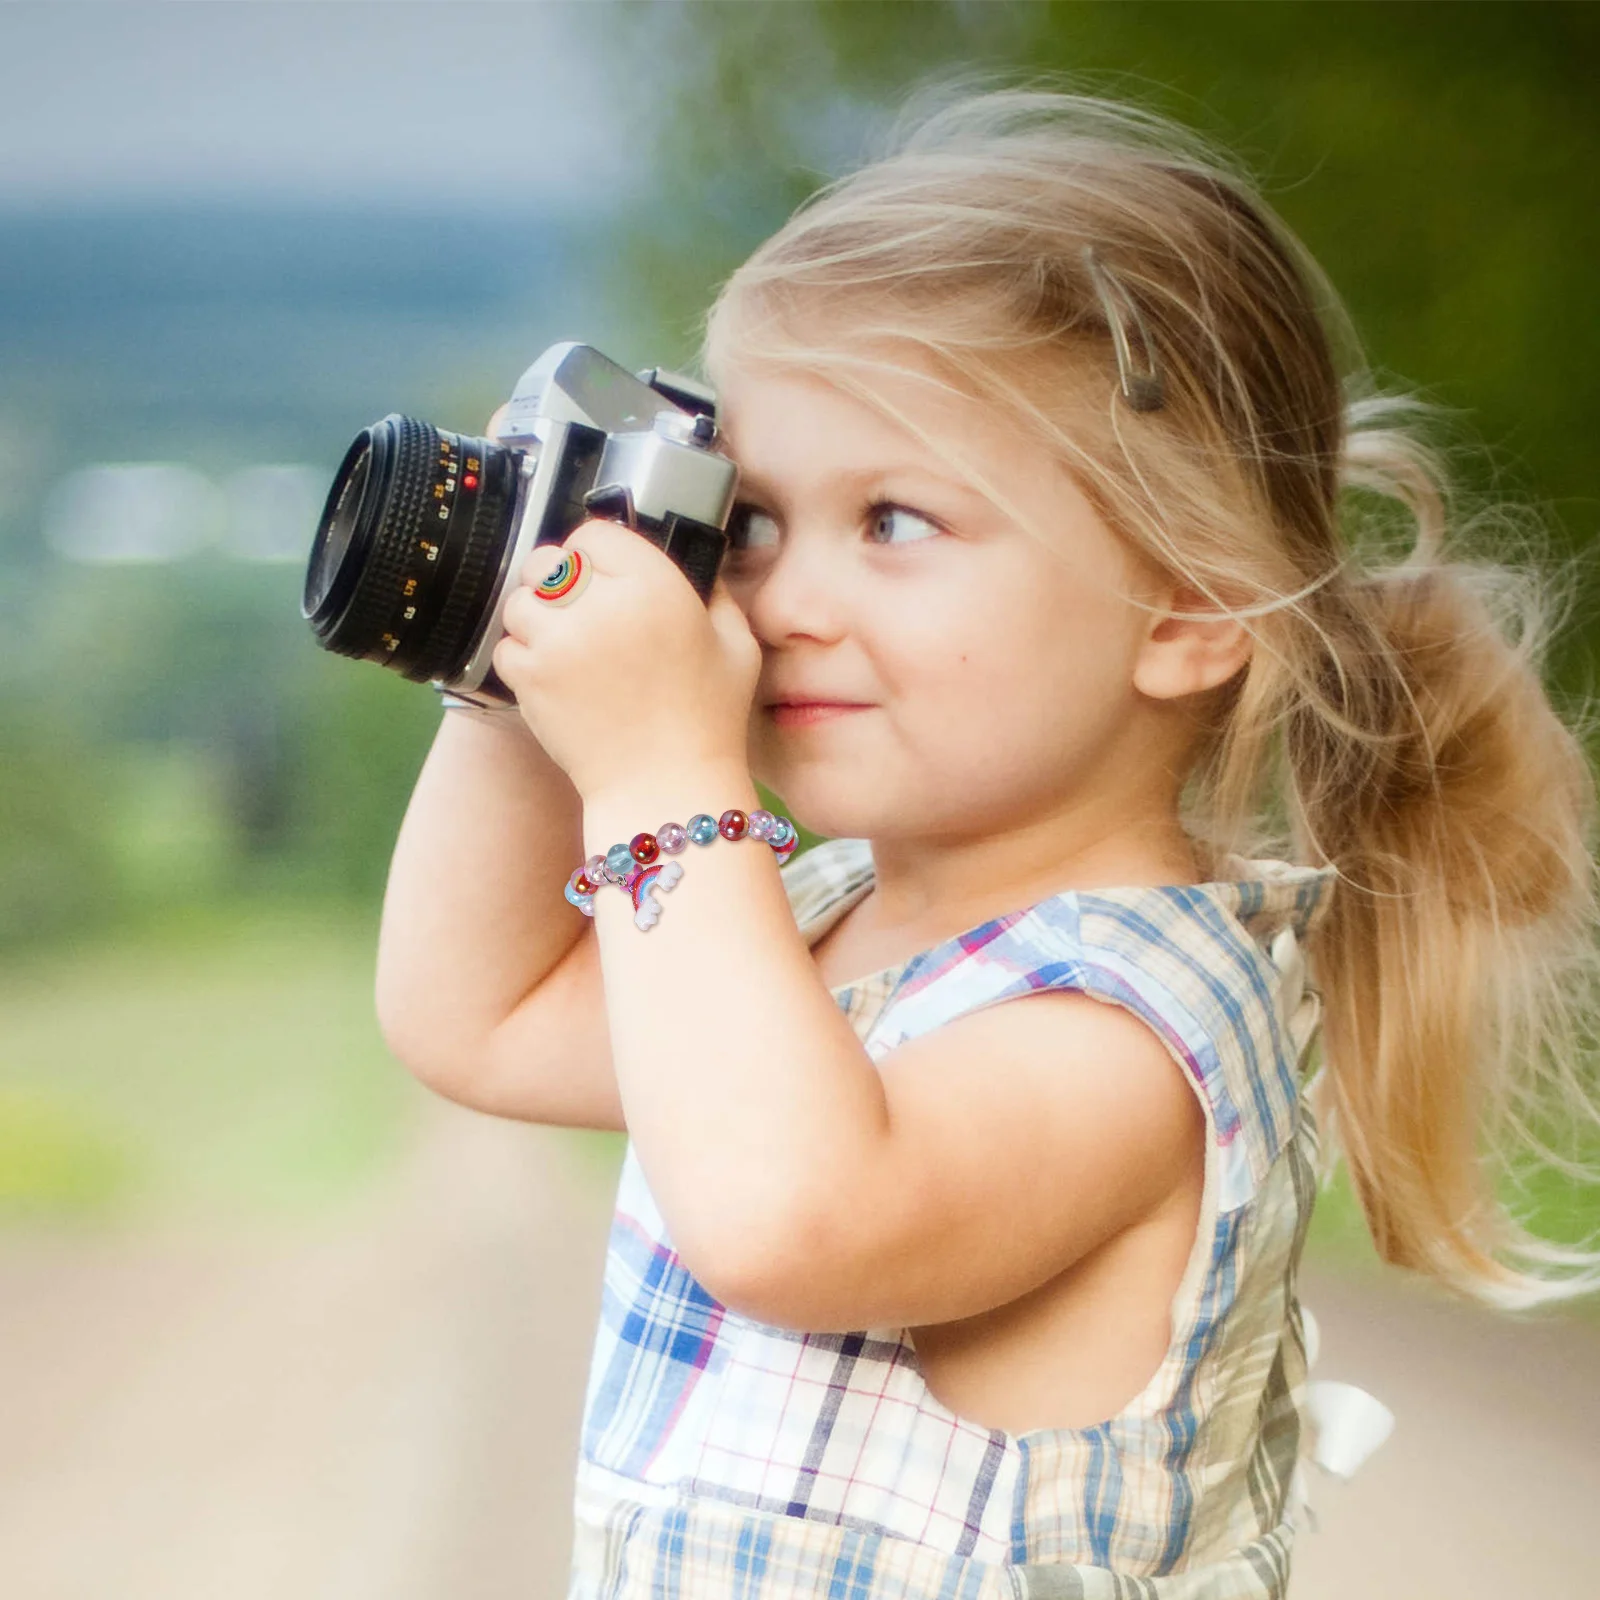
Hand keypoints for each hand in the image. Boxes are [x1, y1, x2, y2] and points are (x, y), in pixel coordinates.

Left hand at [492, 518, 760, 800]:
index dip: (599, 554)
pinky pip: (508, 646)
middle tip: (579, 609)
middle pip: (548, 560)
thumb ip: (716, 594)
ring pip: (521, 601)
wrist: (667, 787)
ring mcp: (559, 642)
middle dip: (560, 580)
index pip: (596, 533)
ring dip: (537, 617)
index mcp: (655, 586)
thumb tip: (698, 566)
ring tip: (565, 644)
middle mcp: (602, 605)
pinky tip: (555, 675)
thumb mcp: (738, 646)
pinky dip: (524, 657)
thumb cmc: (708, 721)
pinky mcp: (531, 678)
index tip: (607, 576)